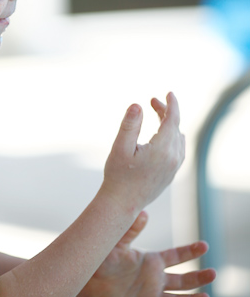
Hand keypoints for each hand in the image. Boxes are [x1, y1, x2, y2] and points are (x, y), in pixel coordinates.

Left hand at [73, 211, 215, 296]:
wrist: (87, 281)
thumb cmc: (102, 259)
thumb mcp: (117, 243)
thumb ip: (130, 230)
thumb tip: (143, 212)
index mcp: (151, 261)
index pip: (176, 256)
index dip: (190, 251)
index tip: (205, 245)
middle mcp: (154, 280)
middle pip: (182, 279)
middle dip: (198, 277)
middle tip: (213, 273)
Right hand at [102, 92, 184, 212]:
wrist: (122, 204)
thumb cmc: (118, 175)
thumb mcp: (120, 147)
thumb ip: (130, 125)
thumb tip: (137, 105)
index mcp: (162, 149)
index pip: (173, 120)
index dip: (172, 104)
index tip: (169, 92)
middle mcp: (173, 158)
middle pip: (175, 127)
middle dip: (166, 111)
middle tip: (151, 102)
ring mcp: (174, 167)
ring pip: (179, 138)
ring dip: (170, 124)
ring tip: (156, 114)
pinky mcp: (172, 174)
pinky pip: (179, 149)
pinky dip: (173, 136)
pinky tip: (162, 134)